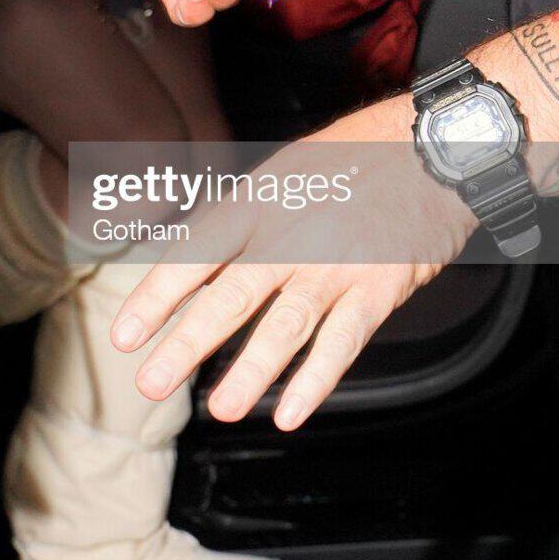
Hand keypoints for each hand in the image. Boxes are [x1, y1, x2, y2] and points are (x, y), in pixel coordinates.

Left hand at [108, 103, 476, 426]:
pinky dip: (315, 380)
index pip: (196, 252)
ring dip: (250, 372)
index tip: (126, 336)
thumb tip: (193, 270)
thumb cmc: (354, 159)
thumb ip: (243, 221)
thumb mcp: (285, 171)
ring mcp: (337, 262)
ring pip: (285, 324)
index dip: (157, 296)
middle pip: (231, 294)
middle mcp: (291, 232)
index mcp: (258, 200)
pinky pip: (343, 341)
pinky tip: (290, 412)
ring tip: (220, 409)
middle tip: (151, 384)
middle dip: (187, 343)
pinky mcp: (379, 287)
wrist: (433, 147)